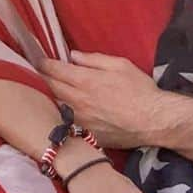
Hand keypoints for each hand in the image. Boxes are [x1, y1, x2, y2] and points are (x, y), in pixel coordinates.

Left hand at [40, 53, 169, 148]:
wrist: (153, 121)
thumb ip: (94, 59)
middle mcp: (78, 102)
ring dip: (52, 97)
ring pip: (57, 106)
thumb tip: (73, 56)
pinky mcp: (86, 135)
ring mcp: (81, 121)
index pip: (56, 71)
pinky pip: (68, 123)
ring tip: (50, 90)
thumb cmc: (140, 90)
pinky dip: (63, 115)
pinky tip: (65, 111)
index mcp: (86, 81)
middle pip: (52, 88)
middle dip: (44, 78)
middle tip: (41, 73)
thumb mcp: (120, 65)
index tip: (39, 61)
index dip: (44, 64)